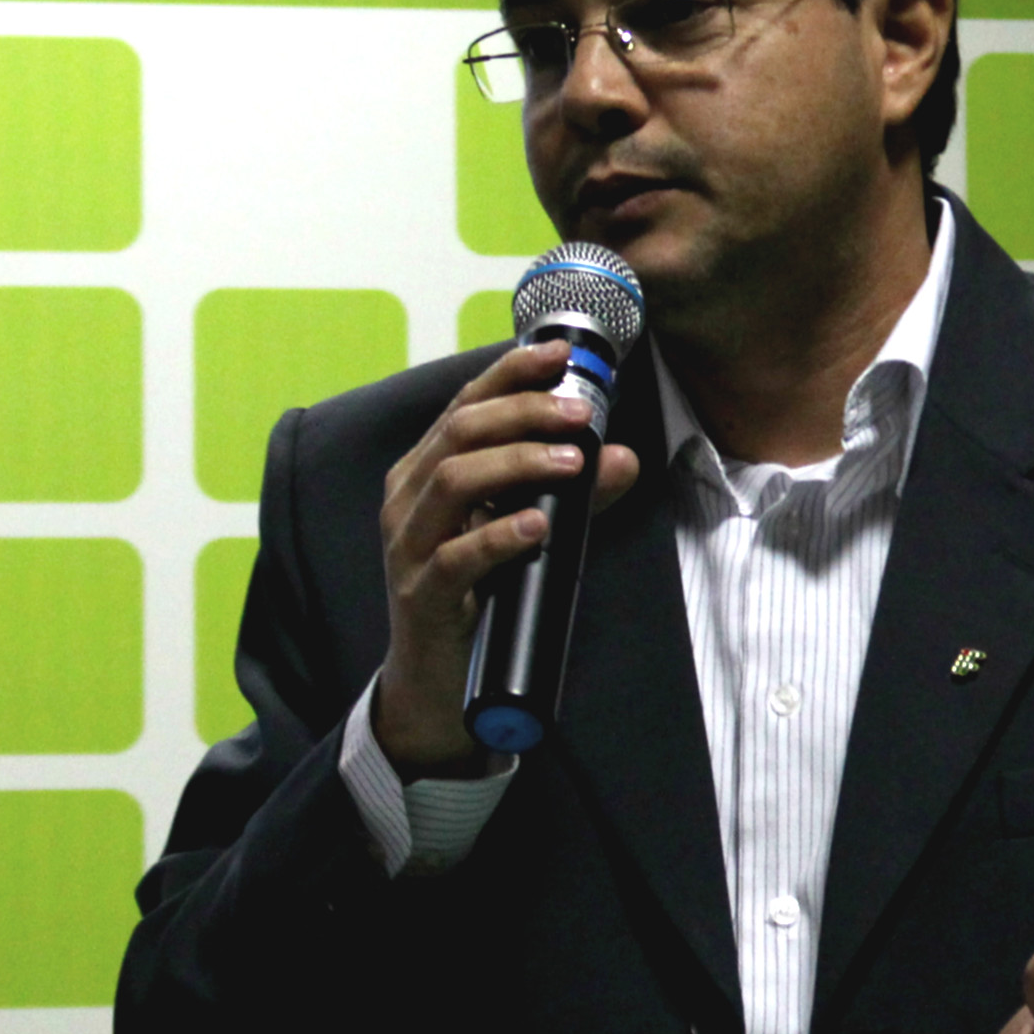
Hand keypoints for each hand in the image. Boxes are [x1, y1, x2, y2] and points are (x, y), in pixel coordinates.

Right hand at [374, 340, 641, 775]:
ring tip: (574, 461)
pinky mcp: (420, 595)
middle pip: (461, 431)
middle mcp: (409, 498)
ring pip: (453, 480)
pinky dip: (499, 535)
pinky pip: (453, 557)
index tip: (563, 353)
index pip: (466, 404)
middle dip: (526, 412)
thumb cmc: (483, 590)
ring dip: (518, 462)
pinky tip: (538, 525)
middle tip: (584, 413)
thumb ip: (574, 495)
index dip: (511, 373)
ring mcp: (407, 546)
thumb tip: (625, 456)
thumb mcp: (532, 532)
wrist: (438, 680)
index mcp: (428, 470)